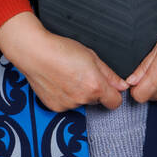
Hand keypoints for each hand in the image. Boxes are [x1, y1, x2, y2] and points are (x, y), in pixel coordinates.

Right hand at [0, 12, 127, 112]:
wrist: (34, 52)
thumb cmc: (60, 49)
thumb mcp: (91, 55)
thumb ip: (109, 74)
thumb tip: (122, 85)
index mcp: (95, 86)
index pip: (115, 103)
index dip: (114, 94)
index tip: (109, 87)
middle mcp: (82, 99)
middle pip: (97, 100)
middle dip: (94, 90)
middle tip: (82, 74)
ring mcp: (67, 105)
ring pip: (81, 102)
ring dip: (79, 92)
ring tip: (68, 75)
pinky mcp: (55, 107)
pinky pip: (67, 104)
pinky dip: (65, 96)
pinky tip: (59, 81)